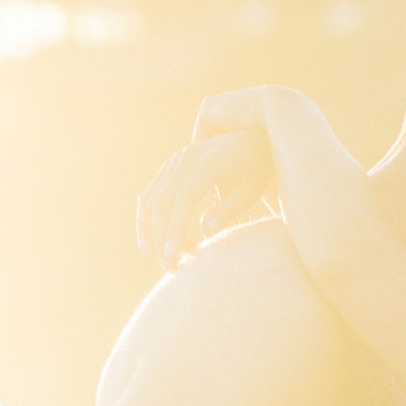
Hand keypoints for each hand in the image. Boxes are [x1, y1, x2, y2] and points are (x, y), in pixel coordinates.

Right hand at [136, 89, 275, 267]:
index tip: (173, 255)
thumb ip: (227, 209)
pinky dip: (150, 217)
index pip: (184, 199)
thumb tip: (205, 230)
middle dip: (161, 236)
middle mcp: (187, 157)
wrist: (249, 138)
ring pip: (151, 197)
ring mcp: (176, 160)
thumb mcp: (249, 190)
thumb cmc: (255, 168)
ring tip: (163, 258)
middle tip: (169, 266)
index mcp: (209, 163)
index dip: (175, 228)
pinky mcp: (171, 166)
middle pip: (162, 200)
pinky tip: (155, 239)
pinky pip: (152, 192)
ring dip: (151, 230)